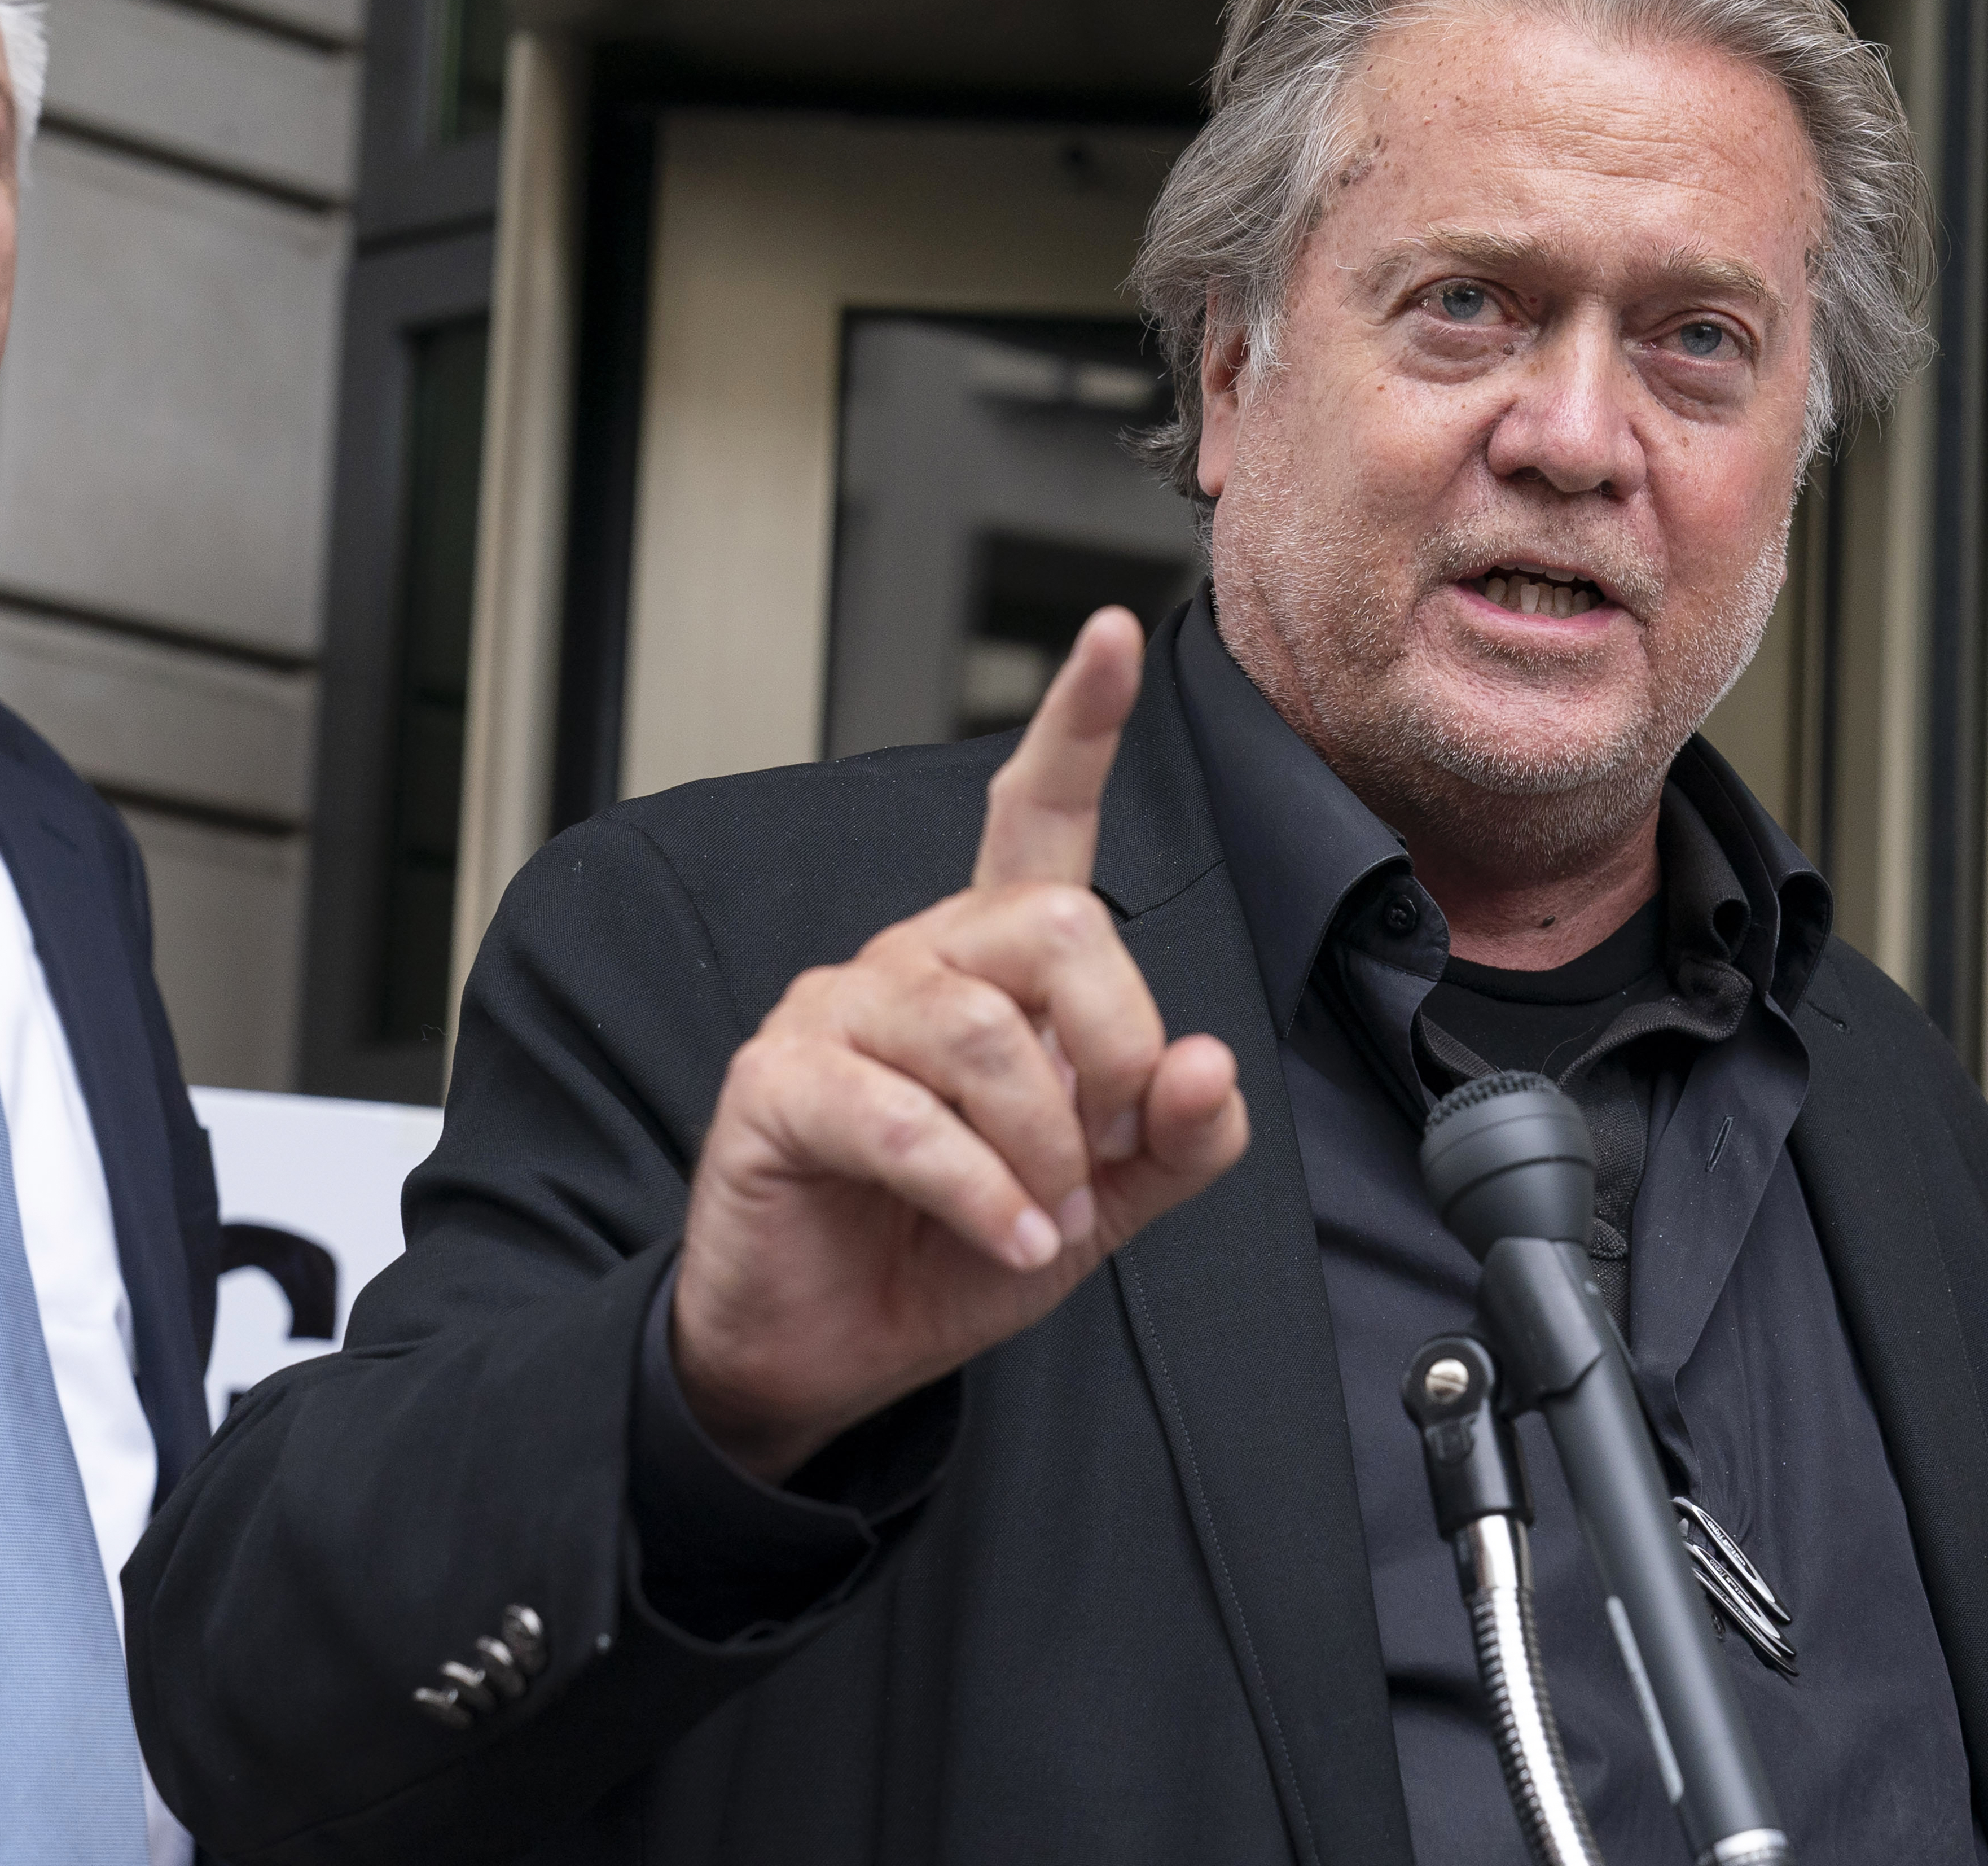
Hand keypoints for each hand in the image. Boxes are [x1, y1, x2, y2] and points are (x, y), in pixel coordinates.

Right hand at [669, 607, 1250, 1482]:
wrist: (832, 1351)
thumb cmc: (956, 1249)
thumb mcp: (1102, 1201)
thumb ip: (1174, 1136)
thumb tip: (1210, 1064)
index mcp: (992, 962)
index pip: (1036, 816)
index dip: (1076, 727)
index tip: (1110, 636)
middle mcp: (912, 959)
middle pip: (1055, 927)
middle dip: (1113, 1050)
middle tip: (1102, 1150)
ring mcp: (834, 1011)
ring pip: (982, 1033)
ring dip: (1042, 1148)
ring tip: (1044, 1219)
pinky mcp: (777, 1085)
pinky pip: (905, 1120)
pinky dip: (981, 1195)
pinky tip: (1008, 1242)